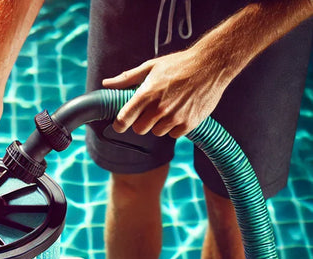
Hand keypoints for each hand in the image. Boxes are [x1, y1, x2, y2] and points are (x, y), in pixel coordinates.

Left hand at [103, 46, 229, 138]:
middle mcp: (159, 108)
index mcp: (146, 94)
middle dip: (142, 122)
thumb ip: (126, 79)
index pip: (124, 119)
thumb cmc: (179, 64)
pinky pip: (173, 134)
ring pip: (157, 132)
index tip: (120, 125)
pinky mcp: (188, 124)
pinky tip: (181, 112)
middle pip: (139, 130)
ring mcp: (174, 117)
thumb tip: (106, 84)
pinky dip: (175, 127)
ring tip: (169, 107)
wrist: (212, 64)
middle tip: (150, 111)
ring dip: (160, 124)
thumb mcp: (150, 67)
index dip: (120, 125)